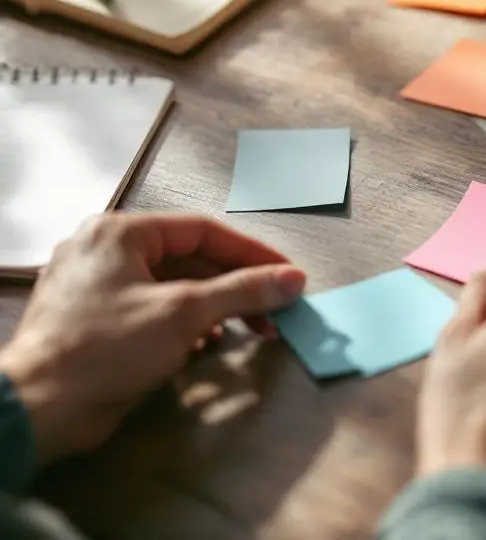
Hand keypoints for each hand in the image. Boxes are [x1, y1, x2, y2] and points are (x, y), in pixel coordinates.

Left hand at [0, 213, 304, 464]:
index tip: (290, 275)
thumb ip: (243, 290)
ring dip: (216, 309)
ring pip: (174, 288)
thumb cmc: (109, 347)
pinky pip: (154, 311)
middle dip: (237, 287)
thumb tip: (294, 280)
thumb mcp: (185, 313)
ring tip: (252, 330)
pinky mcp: (97, 321)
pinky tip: (206, 346)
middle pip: (191, 260)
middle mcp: (106, 250)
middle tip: (277, 310)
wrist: (37, 409)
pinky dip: (185, 326)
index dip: (253, 253)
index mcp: (121, 232)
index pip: (203, 231)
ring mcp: (99, 287)